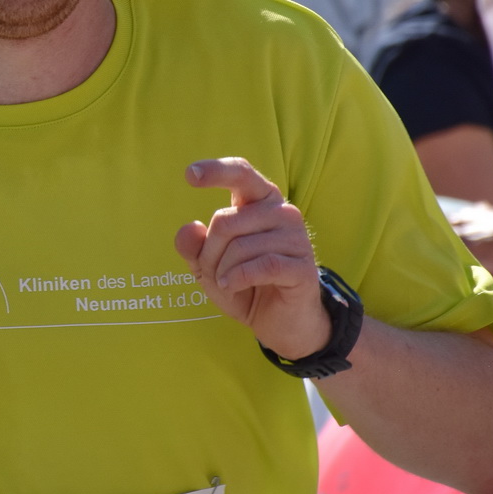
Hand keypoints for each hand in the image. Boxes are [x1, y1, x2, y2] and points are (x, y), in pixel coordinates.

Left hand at [174, 157, 325, 360]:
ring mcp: (297, 238)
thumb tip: (189, 228)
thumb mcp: (208, 266)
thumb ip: (193, 246)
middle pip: (225, 220)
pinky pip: (260, 265)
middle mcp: (282, 212)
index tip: (189, 174)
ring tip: (228, 283)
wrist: (279, 323)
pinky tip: (232, 287)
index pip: (241, 173)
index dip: (216, 170)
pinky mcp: (303, 267)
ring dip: (222, 271)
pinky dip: (237, 279)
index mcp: (259, 202)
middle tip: (214, 274)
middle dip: (208, 253)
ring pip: (239, 246)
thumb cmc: (243, 285)